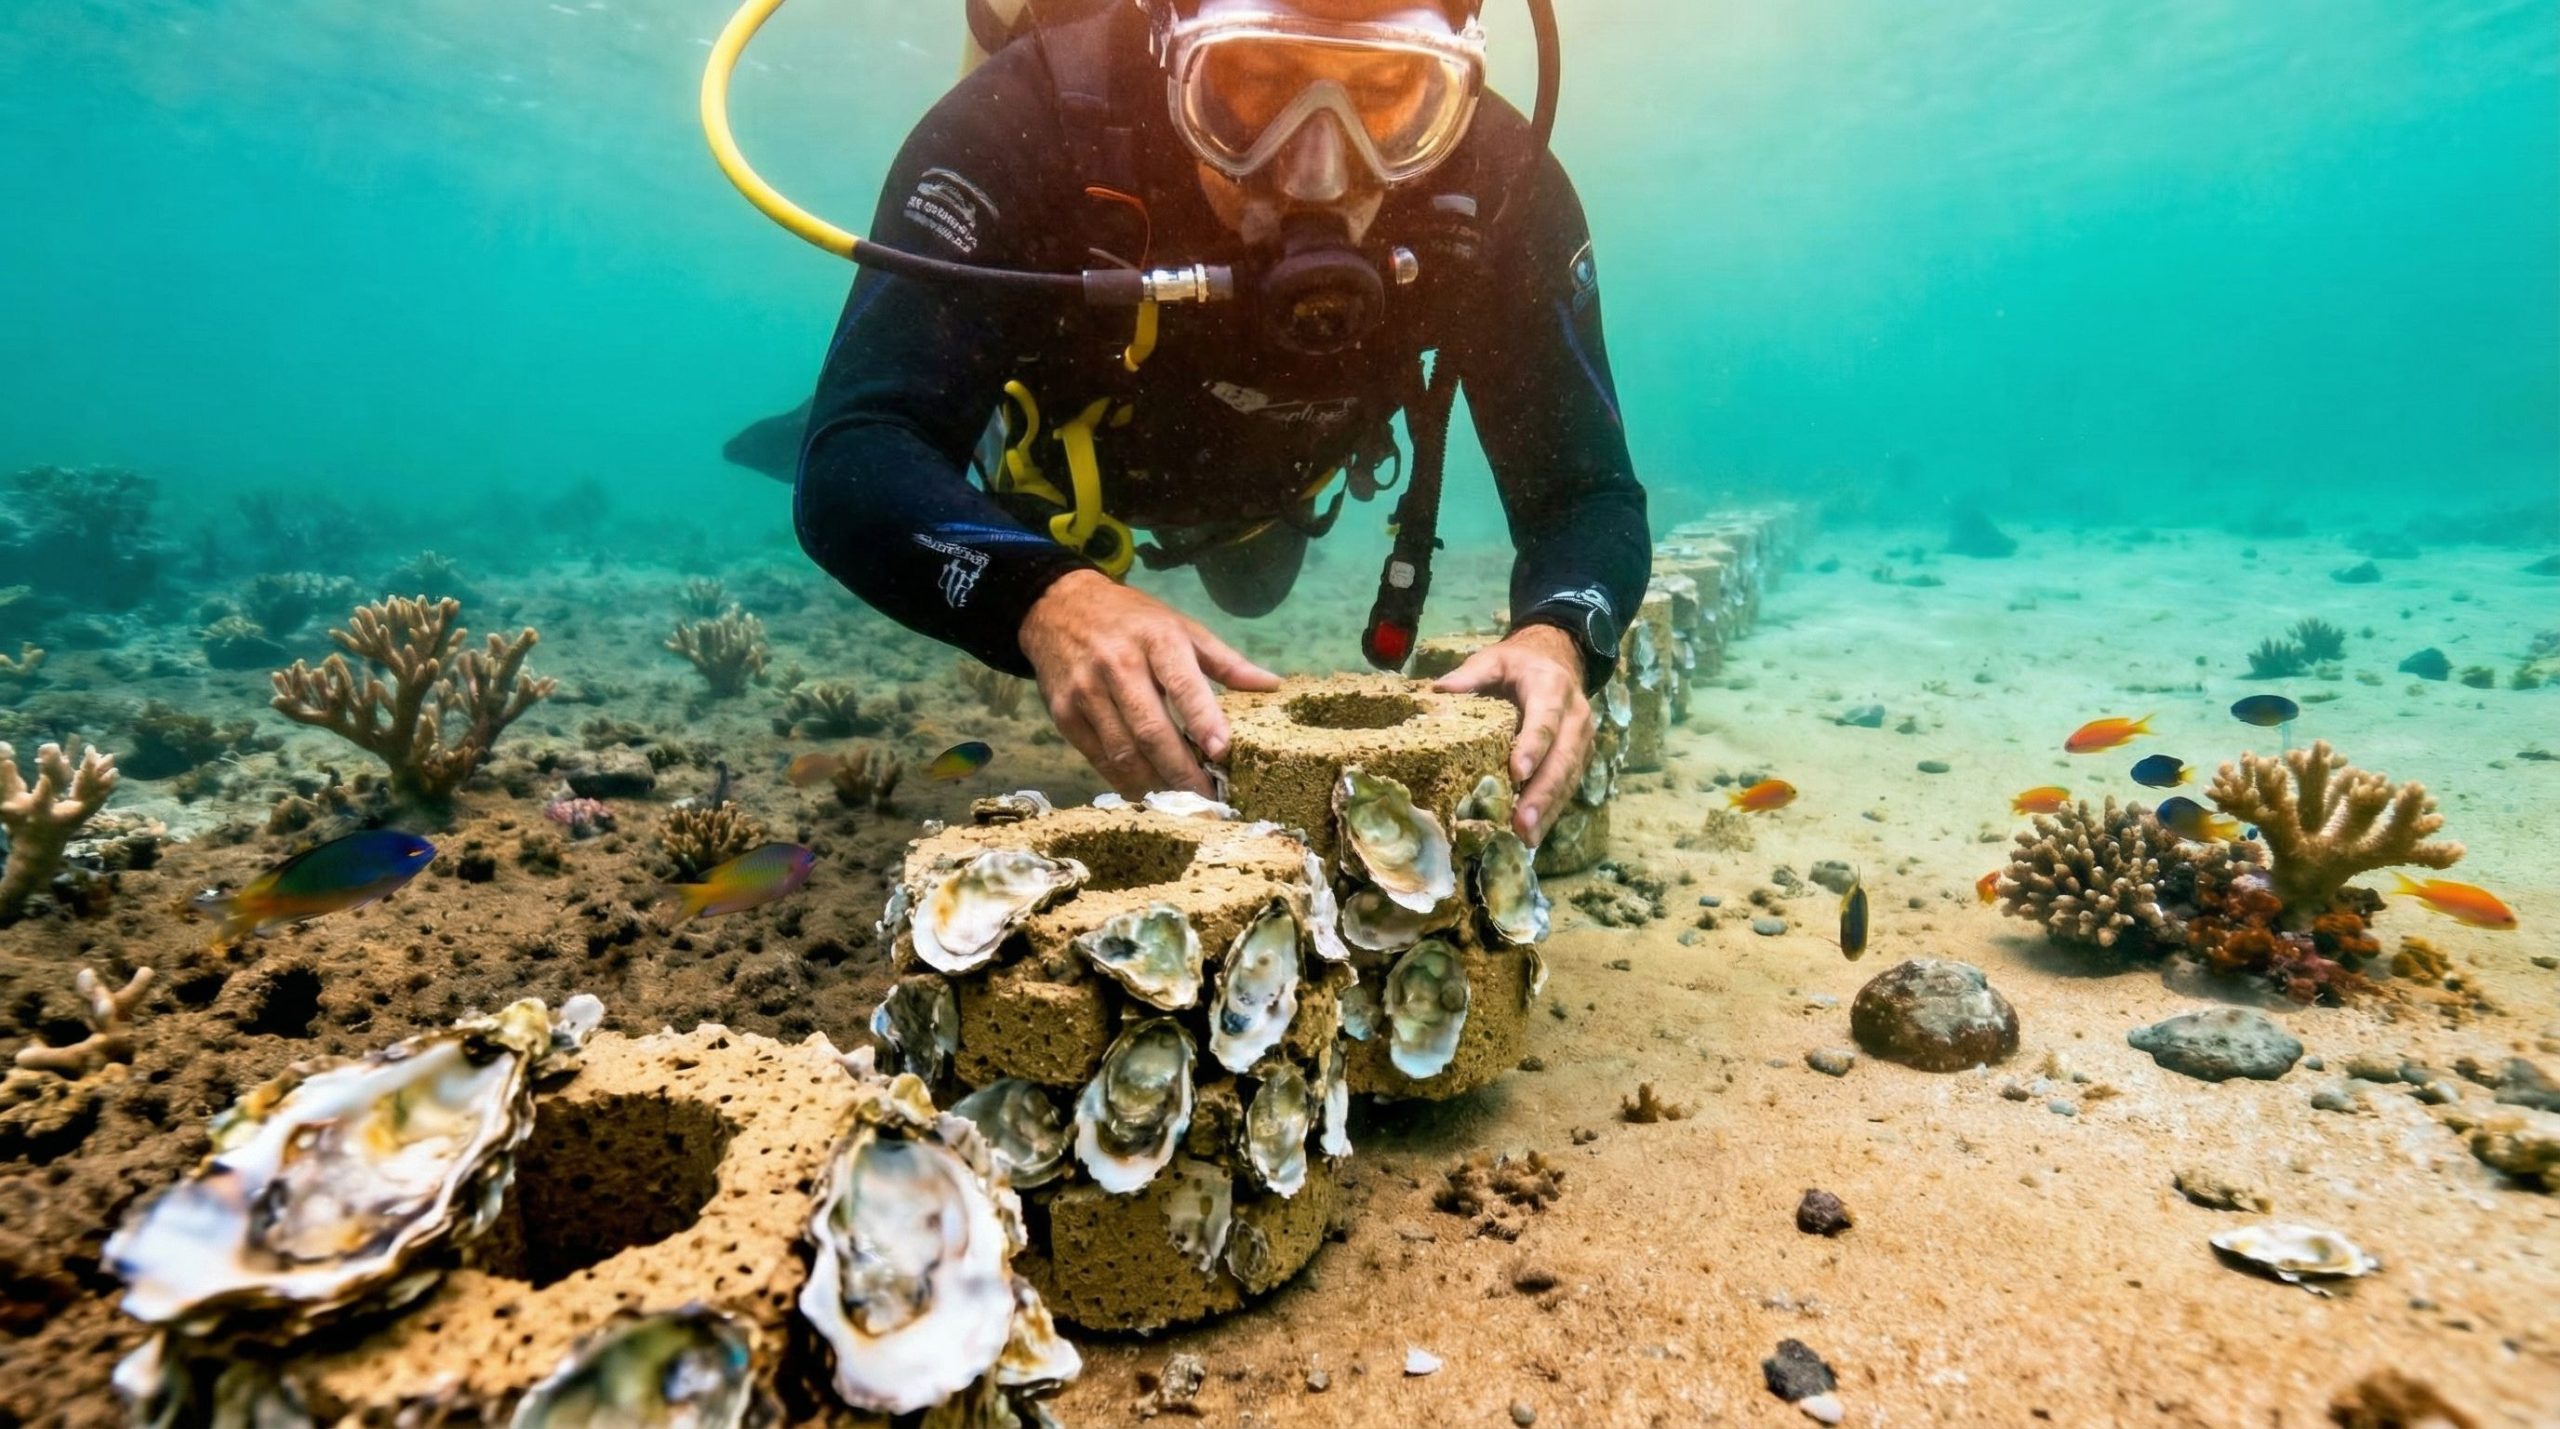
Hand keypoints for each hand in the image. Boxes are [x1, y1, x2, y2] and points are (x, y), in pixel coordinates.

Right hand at [1020, 570, 1281, 797]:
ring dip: (1155, 783)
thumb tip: (1273, 685)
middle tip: (1209, 799)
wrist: (1057, 606)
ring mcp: (1086, 692)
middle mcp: (1117, 665)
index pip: (1183, 684)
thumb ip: (1225, 661)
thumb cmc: (1132, 620)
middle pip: (1151, 730)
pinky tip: (1149, 790)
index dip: (1203, 720)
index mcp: (1156, 640)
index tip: (1223, 752)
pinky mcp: (1063, 714)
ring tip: (1183, 801)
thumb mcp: (1180, 626)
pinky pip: (1098, 759)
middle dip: (1182, 771)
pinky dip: (1125, 781)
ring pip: (1123, 753)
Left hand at [1432, 625, 1590, 844]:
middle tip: (1522, 823)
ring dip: (1548, 811)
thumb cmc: (1520, 664)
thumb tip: (1438, 692)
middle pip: (1562, 759)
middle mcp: (1575, 717)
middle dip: (1542, 794)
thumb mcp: (1495, 659)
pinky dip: (1550, 813)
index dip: (1532, 747)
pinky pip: (1568, 788)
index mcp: (1552, 689)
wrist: (1560, 660)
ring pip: (1568, 780)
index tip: (1516, 772)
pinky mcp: (1579, 758)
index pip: (1545, 721)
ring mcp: (1582, 741)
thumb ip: (1471, 674)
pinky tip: (1532, 835)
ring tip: (1526, 838)